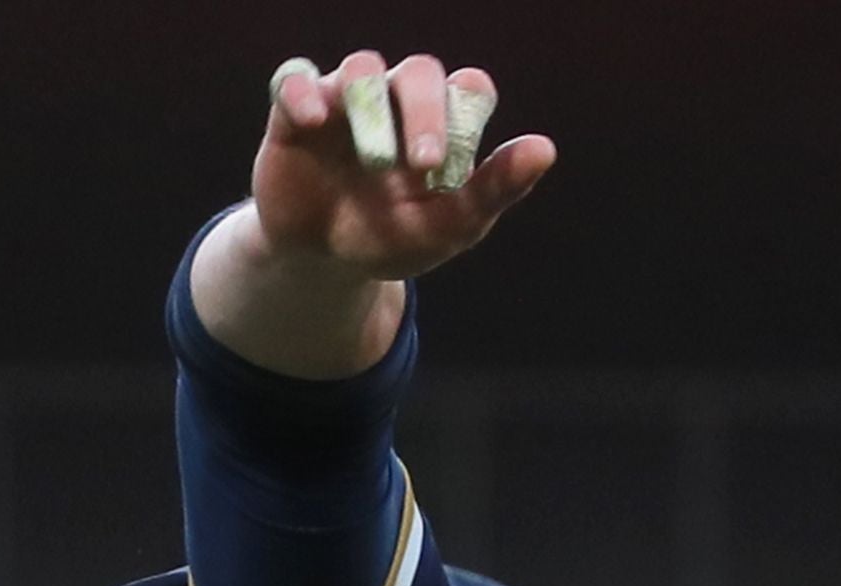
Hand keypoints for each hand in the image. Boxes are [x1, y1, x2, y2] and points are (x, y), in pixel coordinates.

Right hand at [249, 52, 555, 281]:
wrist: (320, 262)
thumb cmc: (390, 237)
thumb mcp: (446, 226)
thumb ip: (494, 189)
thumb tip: (545, 149)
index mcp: (441, 121)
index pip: (468, 89)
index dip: (469, 109)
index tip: (459, 159)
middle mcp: (396, 99)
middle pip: (419, 73)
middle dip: (426, 113)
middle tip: (424, 164)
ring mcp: (346, 100)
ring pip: (362, 68)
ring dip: (370, 106)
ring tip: (374, 162)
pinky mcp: (295, 113)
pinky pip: (296, 80)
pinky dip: (303, 92)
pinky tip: (313, 118)